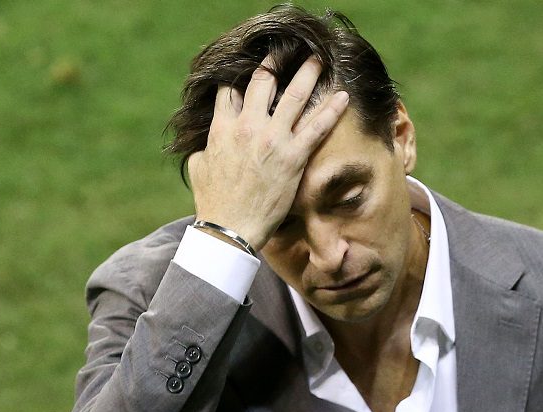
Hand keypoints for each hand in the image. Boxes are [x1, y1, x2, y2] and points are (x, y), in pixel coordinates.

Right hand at [187, 56, 349, 253]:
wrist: (229, 228)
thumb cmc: (213, 202)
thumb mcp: (199, 168)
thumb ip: (204, 148)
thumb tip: (206, 144)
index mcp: (222, 127)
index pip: (230, 90)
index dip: (240, 79)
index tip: (251, 72)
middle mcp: (248, 126)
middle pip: (263, 82)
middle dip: (276, 63)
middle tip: (288, 52)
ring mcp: (273, 139)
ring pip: (294, 95)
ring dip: (309, 74)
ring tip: (319, 60)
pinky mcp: (294, 156)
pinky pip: (317, 126)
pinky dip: (332, 109)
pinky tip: (343, 96)